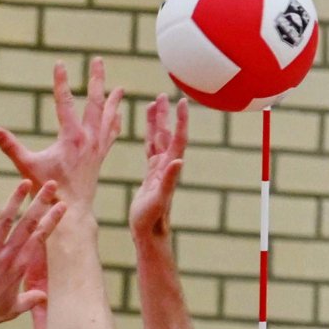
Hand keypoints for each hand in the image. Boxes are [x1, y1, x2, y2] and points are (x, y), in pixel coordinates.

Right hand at [0, 57, 124, 216]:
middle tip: (98, 60)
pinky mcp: (100, 157)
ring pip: (108, 117)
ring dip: (113, 100)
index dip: (61, 81)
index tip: (60, 63)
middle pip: (95, 102)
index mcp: (70, 137)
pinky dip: (115, 122)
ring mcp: (97, 147)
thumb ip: (10, 146)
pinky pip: (111, 134)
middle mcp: (88, 138)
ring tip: (120, 87)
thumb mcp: (27, 166)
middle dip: (96, 80)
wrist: (72, 212)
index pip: (65, 101)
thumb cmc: (48, 190)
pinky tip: (118, 114)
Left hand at [0, 182, 62, 328]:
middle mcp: (8, 256)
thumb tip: (43, 297)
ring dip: (15, 200)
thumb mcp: (13, 309)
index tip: (63, 205)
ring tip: (25, 182)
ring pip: (5, 220)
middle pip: (28, 224)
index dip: (52, 220)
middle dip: (41, 202)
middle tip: (51, 184)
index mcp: (20, 266)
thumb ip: (30, 300)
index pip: (40, 238)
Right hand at [129, 93, 188, 242]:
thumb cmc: (152, 219)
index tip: (181, 102)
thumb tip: (179, 160)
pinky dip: (148, 136)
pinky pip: (149, 150)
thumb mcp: (159, 199)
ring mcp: (158, 169)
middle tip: (162, 95)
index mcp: (169, 168)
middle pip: (167, 134)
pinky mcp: (150, 175)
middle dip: (165, 115)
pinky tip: (147, 129)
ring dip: (156, 122)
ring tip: (152, 103)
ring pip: (157, 140)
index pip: (177, 139)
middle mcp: (166, 166)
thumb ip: (168, 180)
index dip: (180, 121)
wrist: (148, 233)